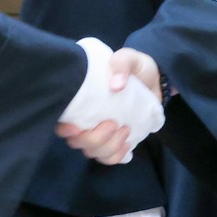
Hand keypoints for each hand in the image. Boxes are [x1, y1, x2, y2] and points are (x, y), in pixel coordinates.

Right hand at [57, 39, 164, 163]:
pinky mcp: (115, 143)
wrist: (154, 81)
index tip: (76, 127)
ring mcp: (100, 134)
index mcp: (80, 101)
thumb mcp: (129, 58)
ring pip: (93, 152)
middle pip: (77, 142)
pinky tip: (128, 143)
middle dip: (94, 138)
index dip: (65, 129)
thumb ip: (121, 62)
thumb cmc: (134, 69)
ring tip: (126, 129)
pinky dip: (117, 155)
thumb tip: (116, 85)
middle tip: (114, 123)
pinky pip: (109, 158)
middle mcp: (85, 121)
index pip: (62, 122)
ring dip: (108, 146)